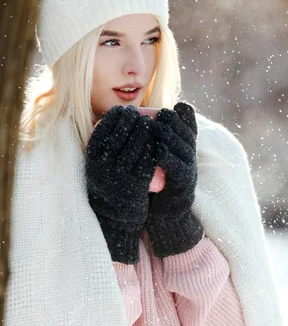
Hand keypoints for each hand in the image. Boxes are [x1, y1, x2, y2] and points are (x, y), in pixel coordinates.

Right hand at [85, 105, 156, 263]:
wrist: (116, 215)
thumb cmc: (109, 182)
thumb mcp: (98, 164)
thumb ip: (103, 145)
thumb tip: (110, 116)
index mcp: (92, 159)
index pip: (102, 129)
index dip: (114, 117)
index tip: (122, 110)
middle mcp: (103, 167)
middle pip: (120, 134)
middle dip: (131, 120)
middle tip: (139, 113)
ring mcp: (119, 176)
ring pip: (135, 145)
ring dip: (144, 130)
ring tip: (149, 122)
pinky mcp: (135, 184)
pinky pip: (147, 161)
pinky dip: (152, 148)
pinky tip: (156, 140)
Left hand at [146, 102, 203, 257]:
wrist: (165, 211)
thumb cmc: (159, 179)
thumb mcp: (160, 156)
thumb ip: (155, 138)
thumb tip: (142, 115)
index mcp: (185, 148)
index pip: (187, 126)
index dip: (178, 117)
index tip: (162, 110)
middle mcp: (190, 157)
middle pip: (186, 135)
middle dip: (173, 123)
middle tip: (158, 115)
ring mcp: (189, 170)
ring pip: (183, 149)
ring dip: (170, 136)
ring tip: (156, 127)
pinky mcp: (184, 184)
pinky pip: (178, 169)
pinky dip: (169, 158)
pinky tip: (157, 151)